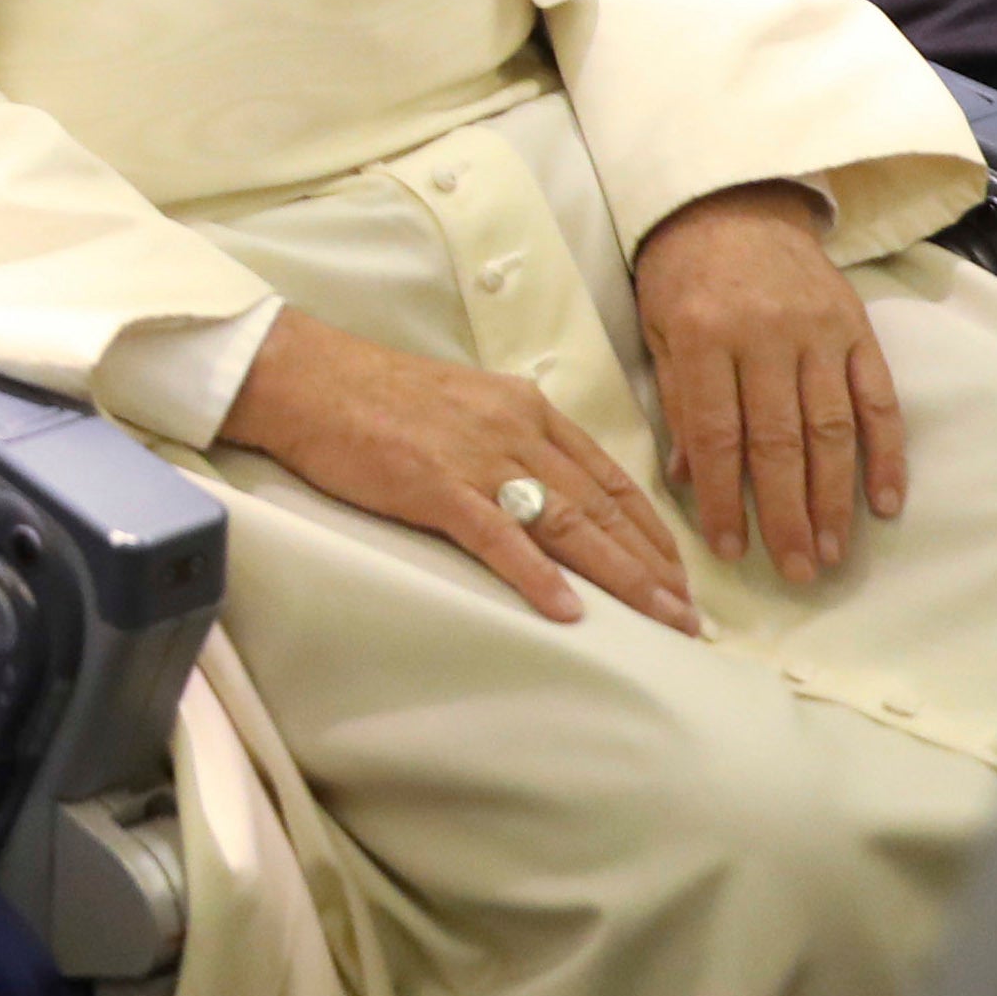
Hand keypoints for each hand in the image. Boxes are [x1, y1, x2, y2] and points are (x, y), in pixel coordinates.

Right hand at [220, 309, 695, 632]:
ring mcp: (476, 456)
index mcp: (526, 408)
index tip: (679, 572)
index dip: (651, 529)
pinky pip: (498, 536)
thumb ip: (510, 442)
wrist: (307, 377)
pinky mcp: (433, 484)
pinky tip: (568, 611)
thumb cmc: (375, 395)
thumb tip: (547, 492)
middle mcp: (515, 428)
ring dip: (620, 576)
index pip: (609, 475)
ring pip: (568, 522)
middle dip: (652, 564)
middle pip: (602, 504)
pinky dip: (537, 575)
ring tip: (658, 618)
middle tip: (689, 615)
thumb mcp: (464, 405)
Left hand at [633, 181, 899, 586]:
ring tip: (833, 553)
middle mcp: (767, 335)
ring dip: (835, 498)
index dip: (725, 497)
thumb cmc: (683, 273)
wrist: (736, 203)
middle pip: (779, 441)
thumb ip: (678, 402)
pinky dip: (887, 452)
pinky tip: (886, 501)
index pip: (717, 433)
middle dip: (787, 514)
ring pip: (831, 428)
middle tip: (794, 572)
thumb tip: (691, 482)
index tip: (730, 549)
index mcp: (706, 335)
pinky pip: (879, 399)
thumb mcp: (659, 328)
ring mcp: (819, 332)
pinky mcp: (858, 329)